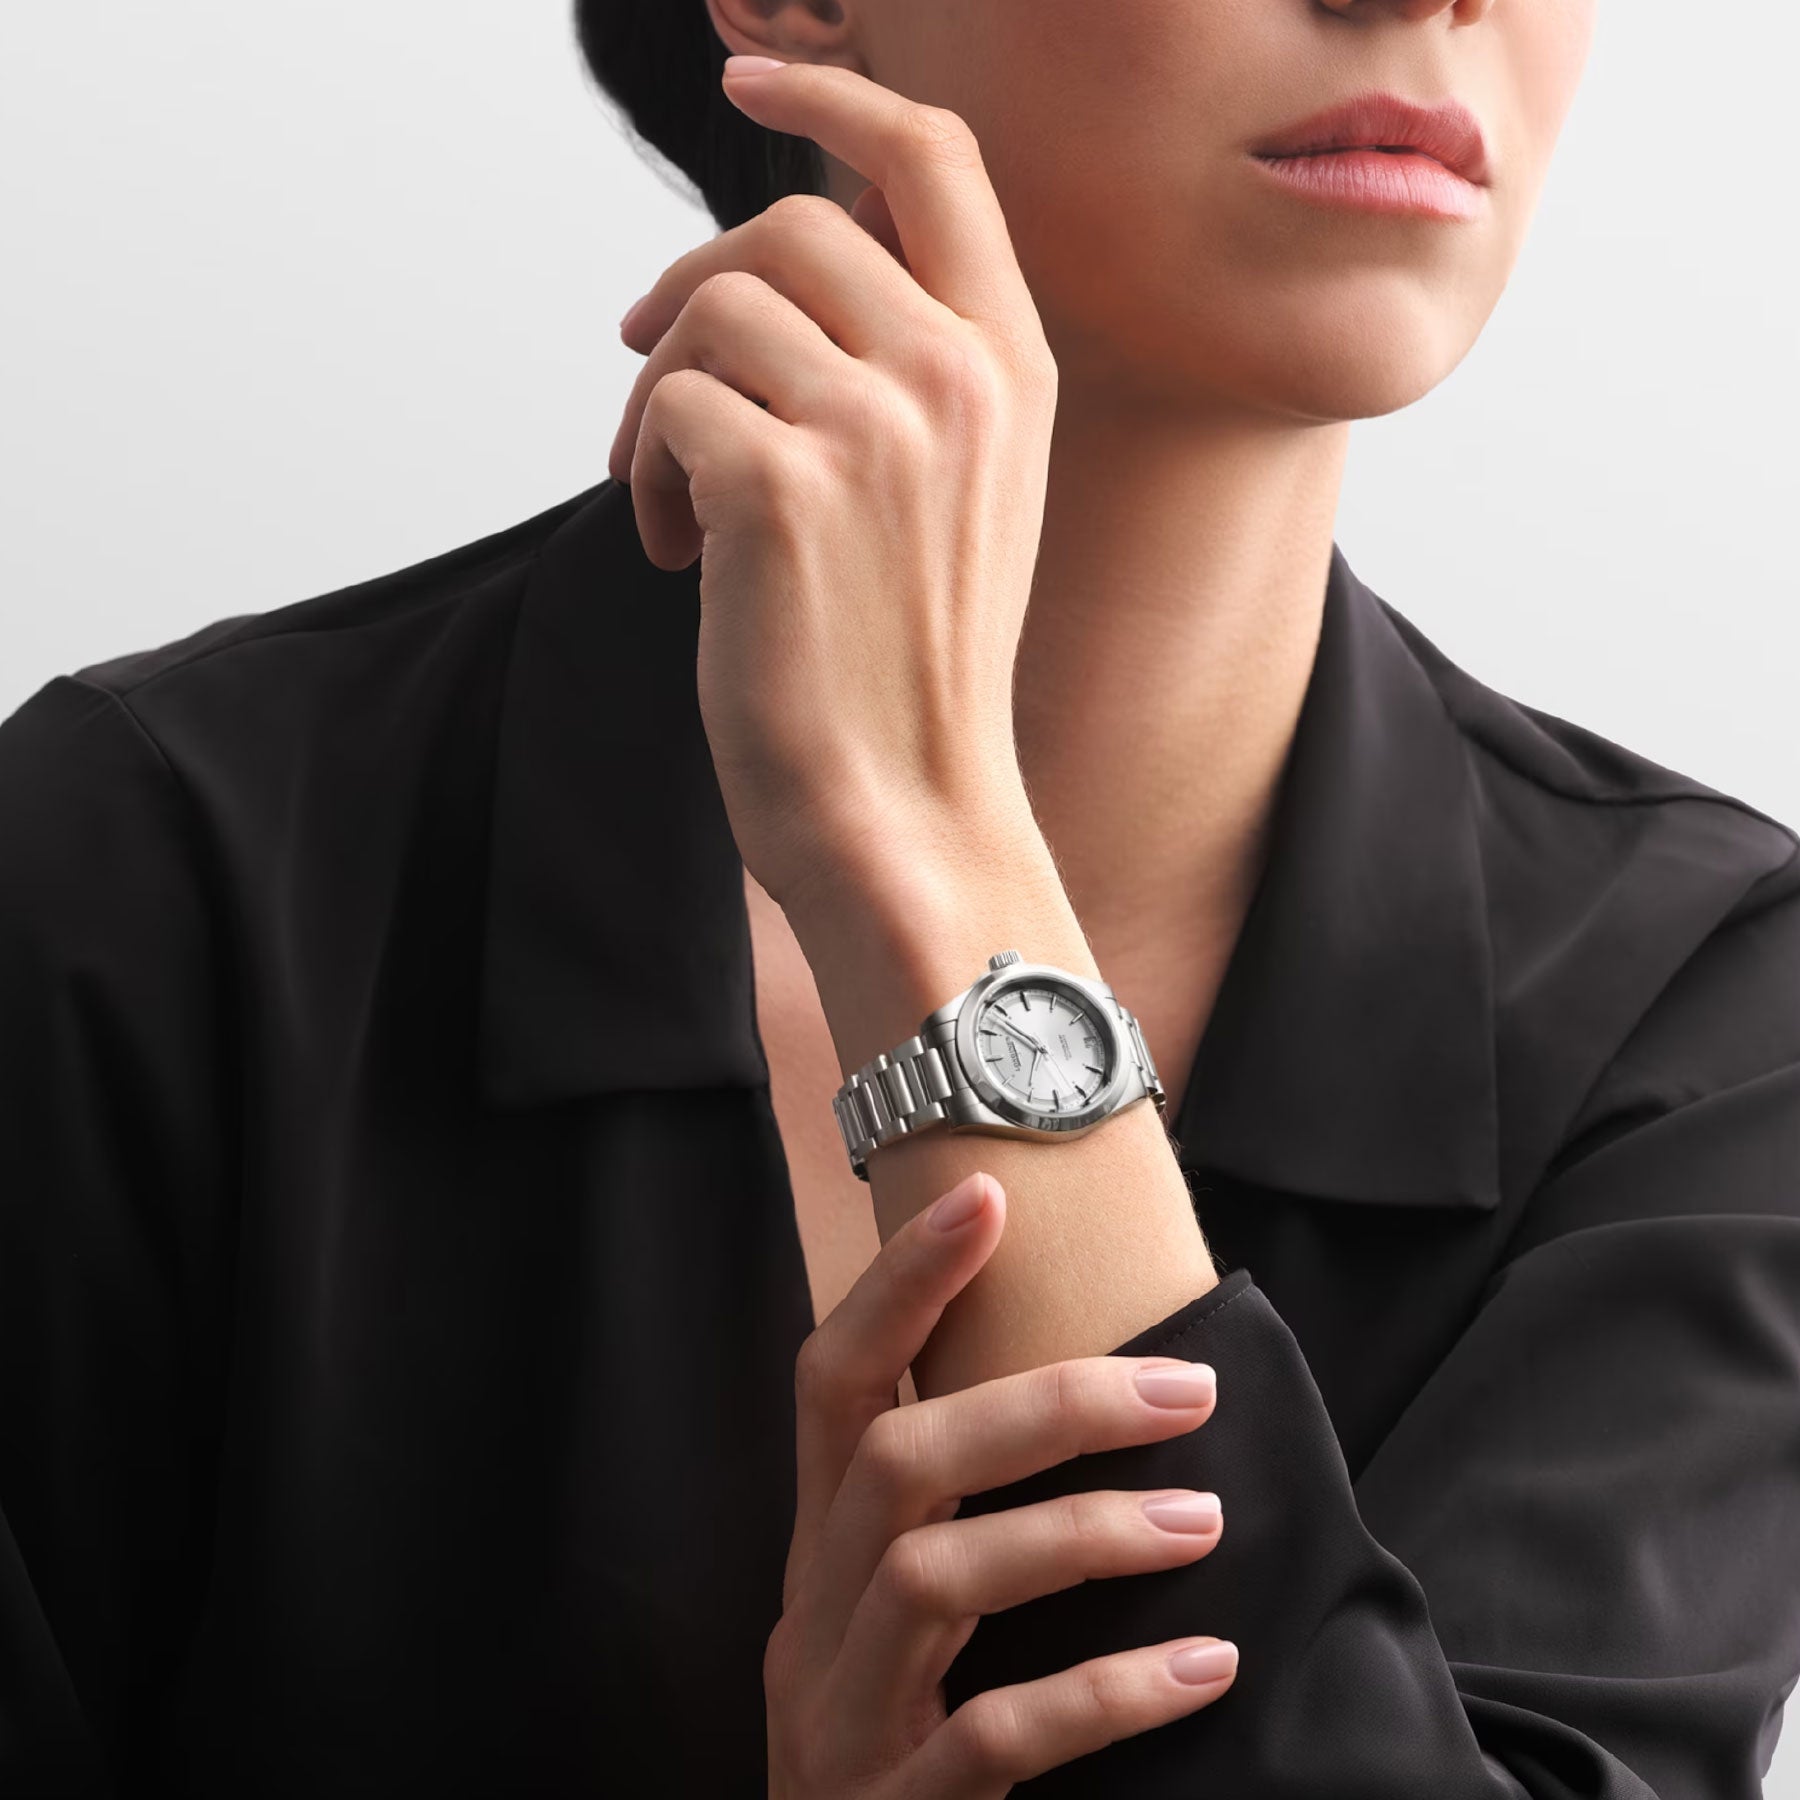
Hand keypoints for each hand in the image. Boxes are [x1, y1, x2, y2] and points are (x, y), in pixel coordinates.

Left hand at [606, 58, 1058, 919]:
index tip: (753, 80)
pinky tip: (674, 555)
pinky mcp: (784, 486)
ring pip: (711, 312)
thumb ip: (909, 372)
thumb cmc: (910, 670)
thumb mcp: (956, 499)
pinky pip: (667, 407)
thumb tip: (775, 272)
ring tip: (671, 504)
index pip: (934, 164)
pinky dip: (642, 474)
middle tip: (648, 373)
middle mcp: (960, 376)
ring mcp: (879, 427)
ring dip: (658, 399)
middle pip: (783, 228)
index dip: (836, 101)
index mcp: (1013, 369)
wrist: (906, 811)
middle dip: (691, 294)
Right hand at [767, 1170, 1236, 1797]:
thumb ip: (963, 1531)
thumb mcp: (904, 1626)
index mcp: (820, 1555)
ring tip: (1203, 1519)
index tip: (986, 1197)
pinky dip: (1102, 1693)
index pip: (833, 1384)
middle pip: (897, 1461)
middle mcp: (812, 1619)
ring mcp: (839, 1721)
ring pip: (935, 1577)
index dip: (898, 1286)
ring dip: (1082, 1532)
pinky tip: (1201, 1669)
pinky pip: (991, 1736)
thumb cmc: (897, 1746)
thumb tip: (1103, 1404)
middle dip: (1042, 1404)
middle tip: (1186, 1386)